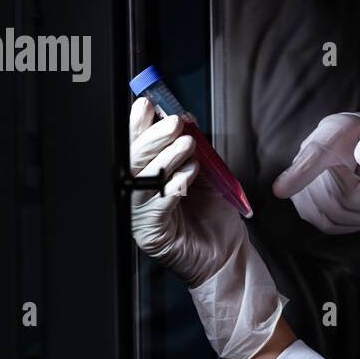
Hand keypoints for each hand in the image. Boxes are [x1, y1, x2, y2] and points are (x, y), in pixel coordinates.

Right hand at [129, 98, 286, 358]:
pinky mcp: (150, 233)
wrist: (226, 254)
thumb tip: (186, 119)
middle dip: (152, 137)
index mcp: (147, 176)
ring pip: (142, 180)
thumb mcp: (205, 173)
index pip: (136, 145)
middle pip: (132, 160)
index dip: (138, 124)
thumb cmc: (213, 216)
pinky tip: (188, 175)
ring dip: (165, 158)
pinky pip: (156, 205)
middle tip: (173, 122)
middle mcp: (138, 194)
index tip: (148, 104)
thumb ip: (193, 148)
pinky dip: (173, 185)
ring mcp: (140, 215)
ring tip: (187, 145)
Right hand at [272, 112, 359, 233]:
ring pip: (332, 214)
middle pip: (336, 195)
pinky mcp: (307, 204)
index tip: (280, 190)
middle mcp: (310, 155)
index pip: (314, 155)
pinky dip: (355, 223)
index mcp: (334, 133)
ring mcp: (304, 181)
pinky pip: (328, 224)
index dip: (298, 174)